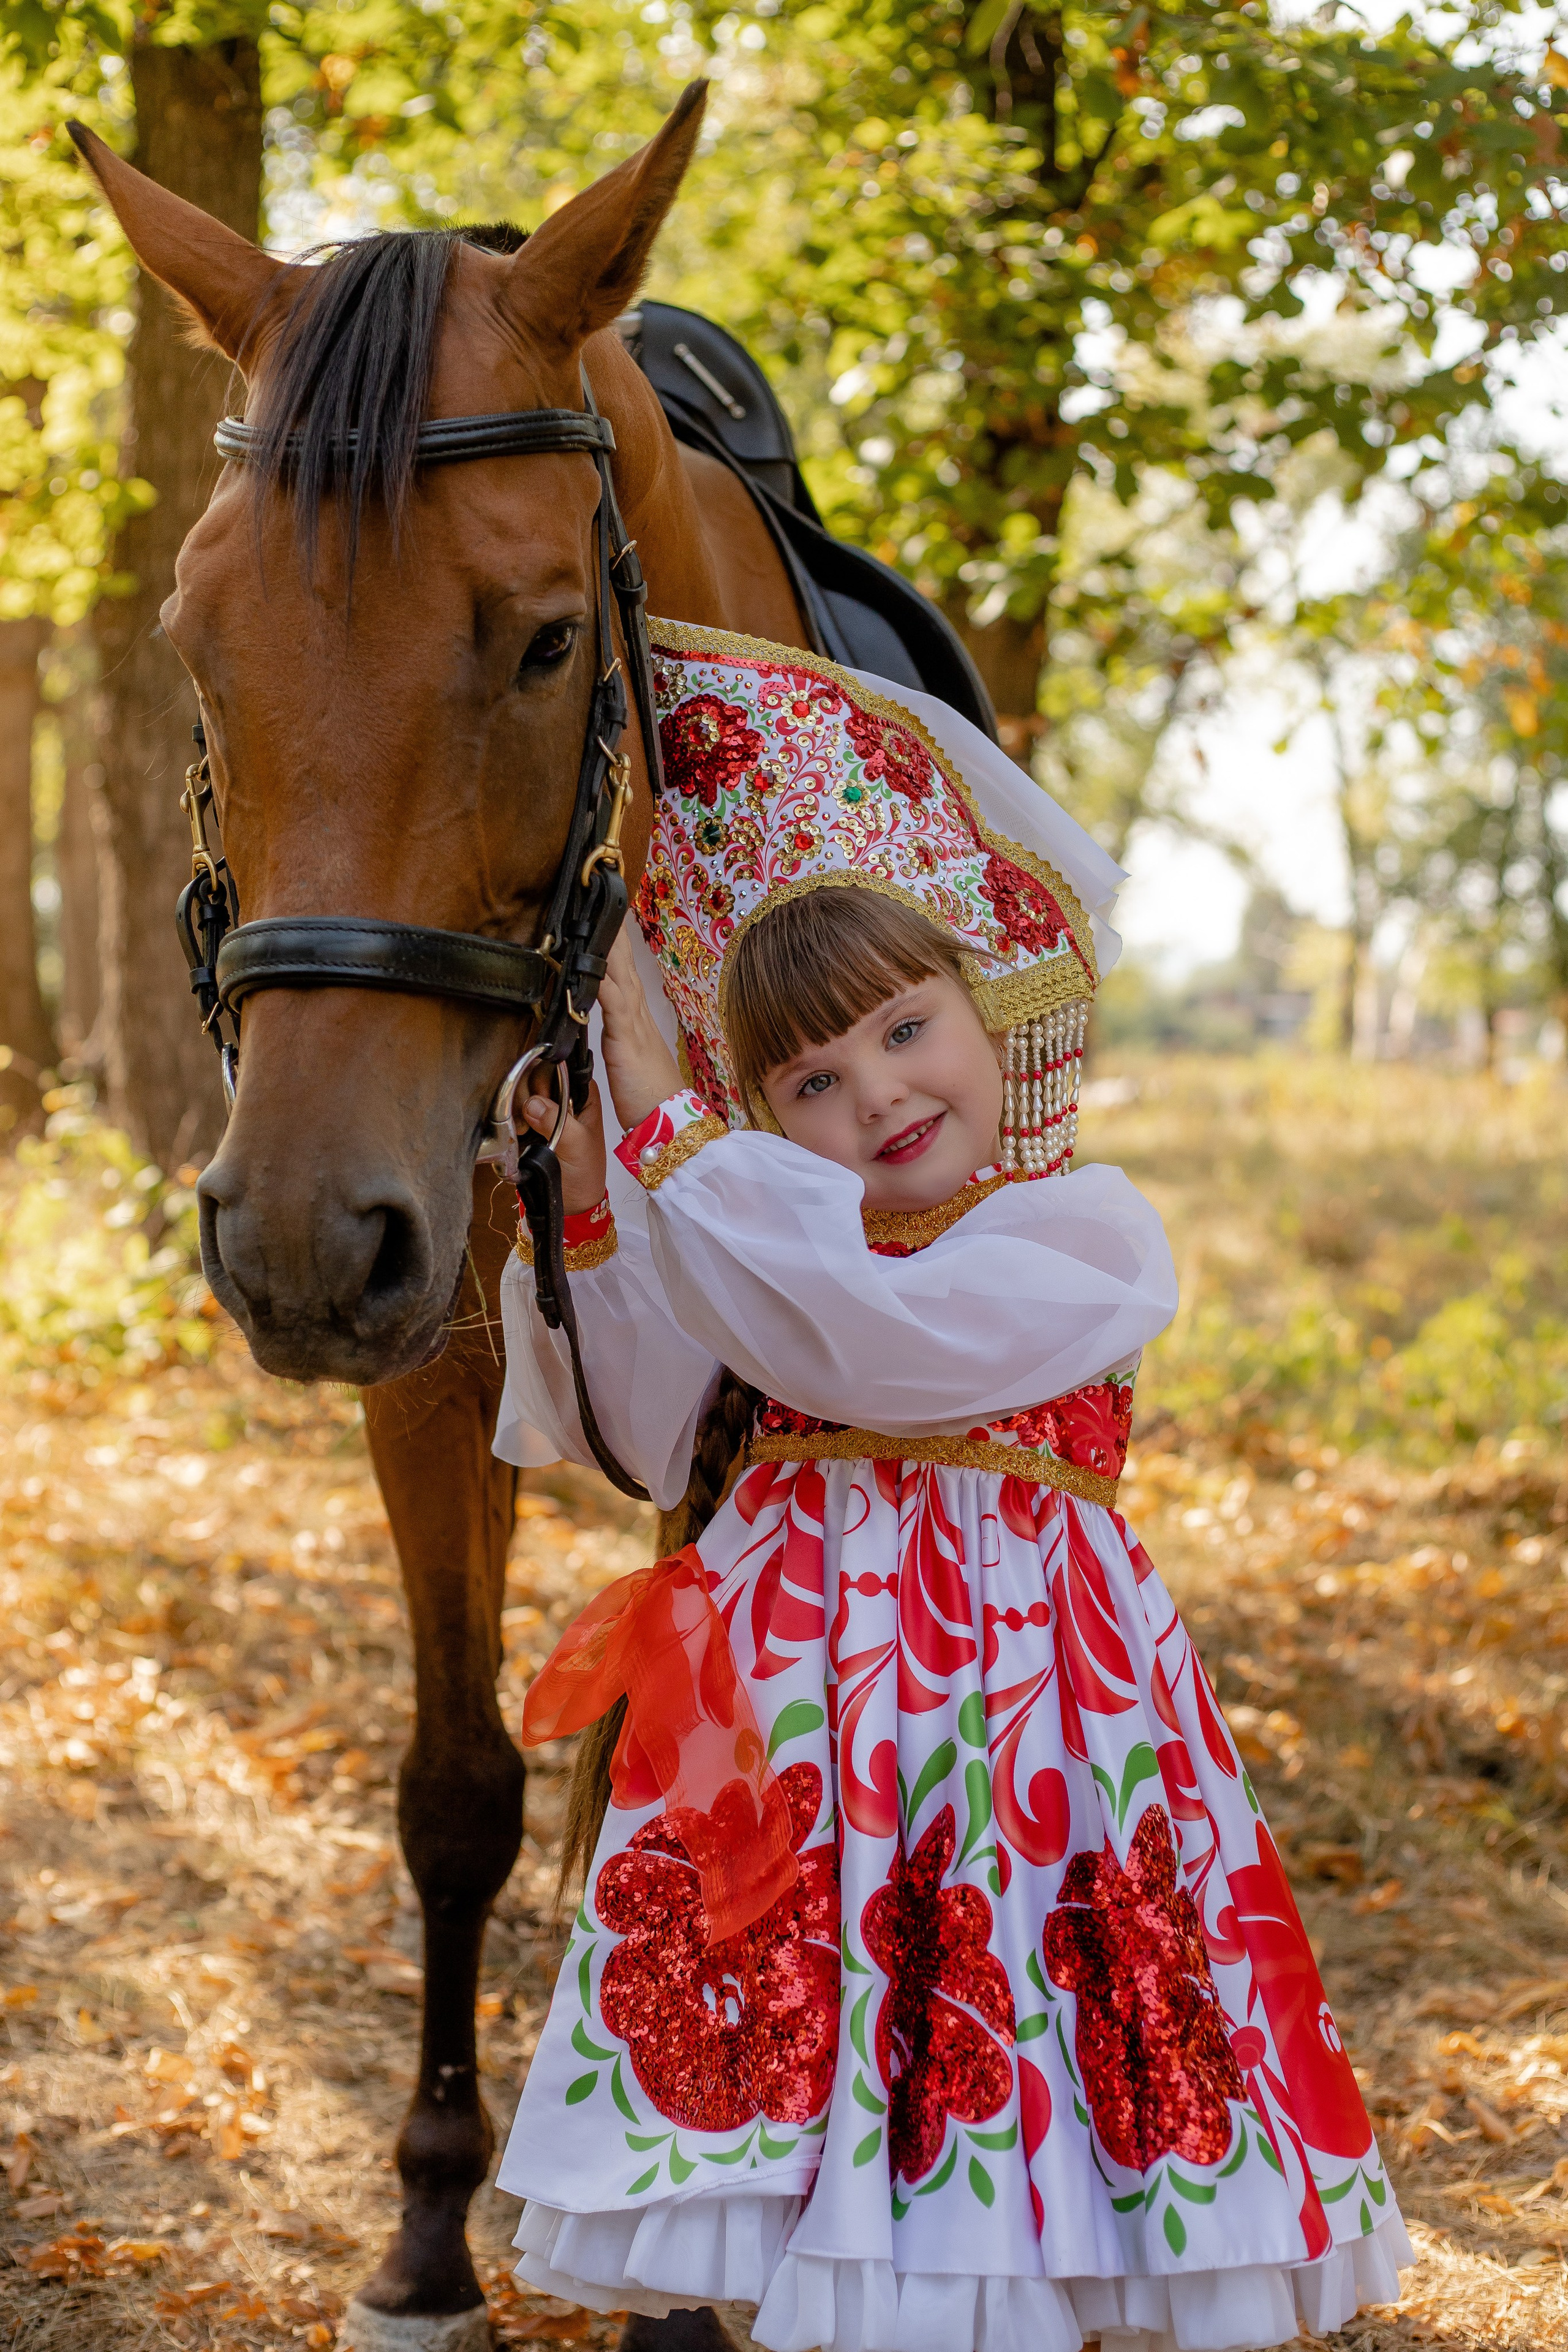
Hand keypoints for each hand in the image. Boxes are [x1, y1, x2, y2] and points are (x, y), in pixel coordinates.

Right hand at [523, 1077, 606, 1214]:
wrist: (571, 1204)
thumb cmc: (584, 1174)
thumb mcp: (578, 1147)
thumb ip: (557, 1122)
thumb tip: (531, 1102)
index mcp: (582, 1096)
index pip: (561, 1068)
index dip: (546, 1078)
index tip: (540, 1097)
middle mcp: (562, 1099)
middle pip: (535, 1077)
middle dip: (528, 1095)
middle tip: (530, 1120)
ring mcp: (543, 1112)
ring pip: (520, 1093)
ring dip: (516, 1109)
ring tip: (524, 1131)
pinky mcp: (526, 1126)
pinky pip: (511, 1112)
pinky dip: (509, 1121)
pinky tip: (516, 1133)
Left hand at [598, 930, 681, 1130]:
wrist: (668, 1123)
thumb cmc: (647, 1096)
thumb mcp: (626, 1057)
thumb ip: (615, 1034)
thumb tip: (600, 1017)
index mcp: (635, 1018)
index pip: (623, 972)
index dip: (615, 945)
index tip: (606, 918)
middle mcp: (637, 1015)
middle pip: (623, 965)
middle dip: (614, 933)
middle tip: (602, 901)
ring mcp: (634, 1026)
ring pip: (620, 976)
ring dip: (611, 948)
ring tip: (600, 919)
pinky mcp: (627, 1041)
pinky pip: (613, 1005)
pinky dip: (604, 983)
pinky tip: (595, 965)